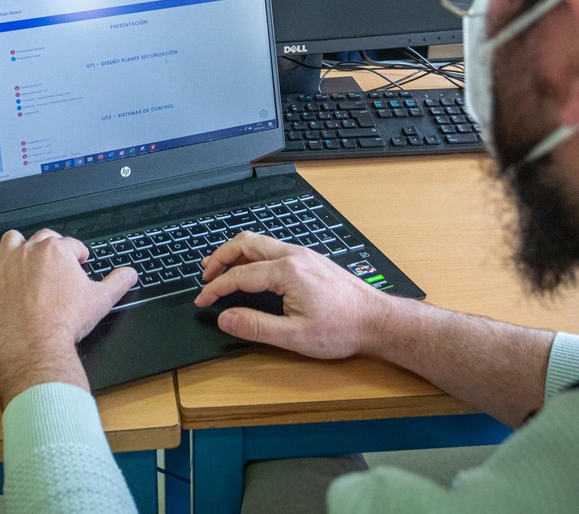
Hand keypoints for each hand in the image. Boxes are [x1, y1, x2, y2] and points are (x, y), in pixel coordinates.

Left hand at [0, 229, 136, 404]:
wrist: (37, 344)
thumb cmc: (66, 321)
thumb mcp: (101, 300)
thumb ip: (117, 282)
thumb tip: (129, 273)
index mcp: (57, 251)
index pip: (70, 244)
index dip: (77, 254)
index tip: (79, 263)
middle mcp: (30, 251)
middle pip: (41, 238)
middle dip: (51, 247)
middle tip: (57, 264)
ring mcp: (7, 265)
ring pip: (10, 241)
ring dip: (17, 246)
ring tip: (24, 258)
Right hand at [194, 232, 391, 358]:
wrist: (377, 320)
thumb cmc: (342, 329)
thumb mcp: (295, 336)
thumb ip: (256, 326)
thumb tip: (226, 318)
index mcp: (287, 272)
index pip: (239, 275)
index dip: (216, 288)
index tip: (201, 301)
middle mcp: (294, 255)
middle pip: (246, 244)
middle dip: (220, 257)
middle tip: (204, 276)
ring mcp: (303, 255)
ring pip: (260, 242)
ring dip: (236, 253)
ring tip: (220, 269)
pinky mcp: (310, 260)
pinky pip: (273, 248)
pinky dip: (252, 255)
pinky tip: (250, 269)